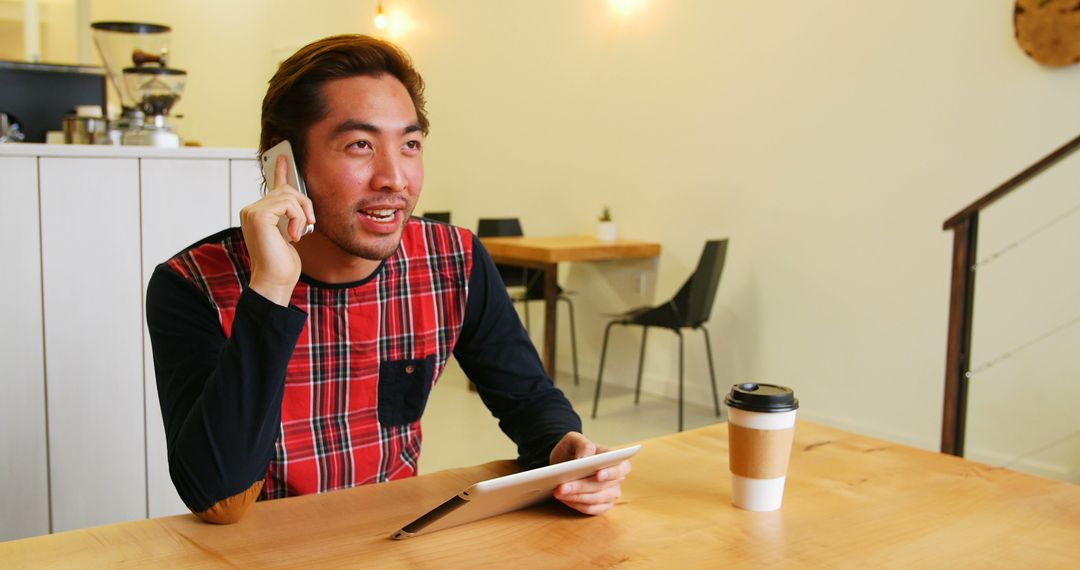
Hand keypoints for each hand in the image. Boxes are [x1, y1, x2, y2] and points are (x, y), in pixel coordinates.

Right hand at [240, 155, 315, 305]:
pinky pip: (288, 203)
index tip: (283, 156)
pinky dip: (298, 219)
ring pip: (289, 195)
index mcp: (258, 213)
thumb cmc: (283, 262)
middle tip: (308, 224)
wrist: (275, 280)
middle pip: (286, 189)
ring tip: (299, 233)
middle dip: (303, 204)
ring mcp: (252, 211)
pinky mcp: (258, 215)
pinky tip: (294, 235)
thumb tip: (298, 199)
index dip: (280, 170)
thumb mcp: (291, 232)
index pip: (272, 187)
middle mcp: (251, 209)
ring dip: (302, 215)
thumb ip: (291, 214)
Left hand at [549, 432, 631, 515]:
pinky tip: (564, 499)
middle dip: (582, 487)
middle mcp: (616, 479)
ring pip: (596, 500)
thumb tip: (585, 458)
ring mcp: (610, 494)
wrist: (565, 463)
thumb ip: (583, 444)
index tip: (598, 475)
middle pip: (603, 486)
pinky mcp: (601, 506)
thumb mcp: (574, 439)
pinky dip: (577, 505)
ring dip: (576, 497)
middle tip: (562, 486)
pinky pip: (591, 509)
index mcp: (614, 460)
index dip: (612, 473)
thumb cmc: (573, 449)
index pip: (621, 468)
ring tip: (559, 492)